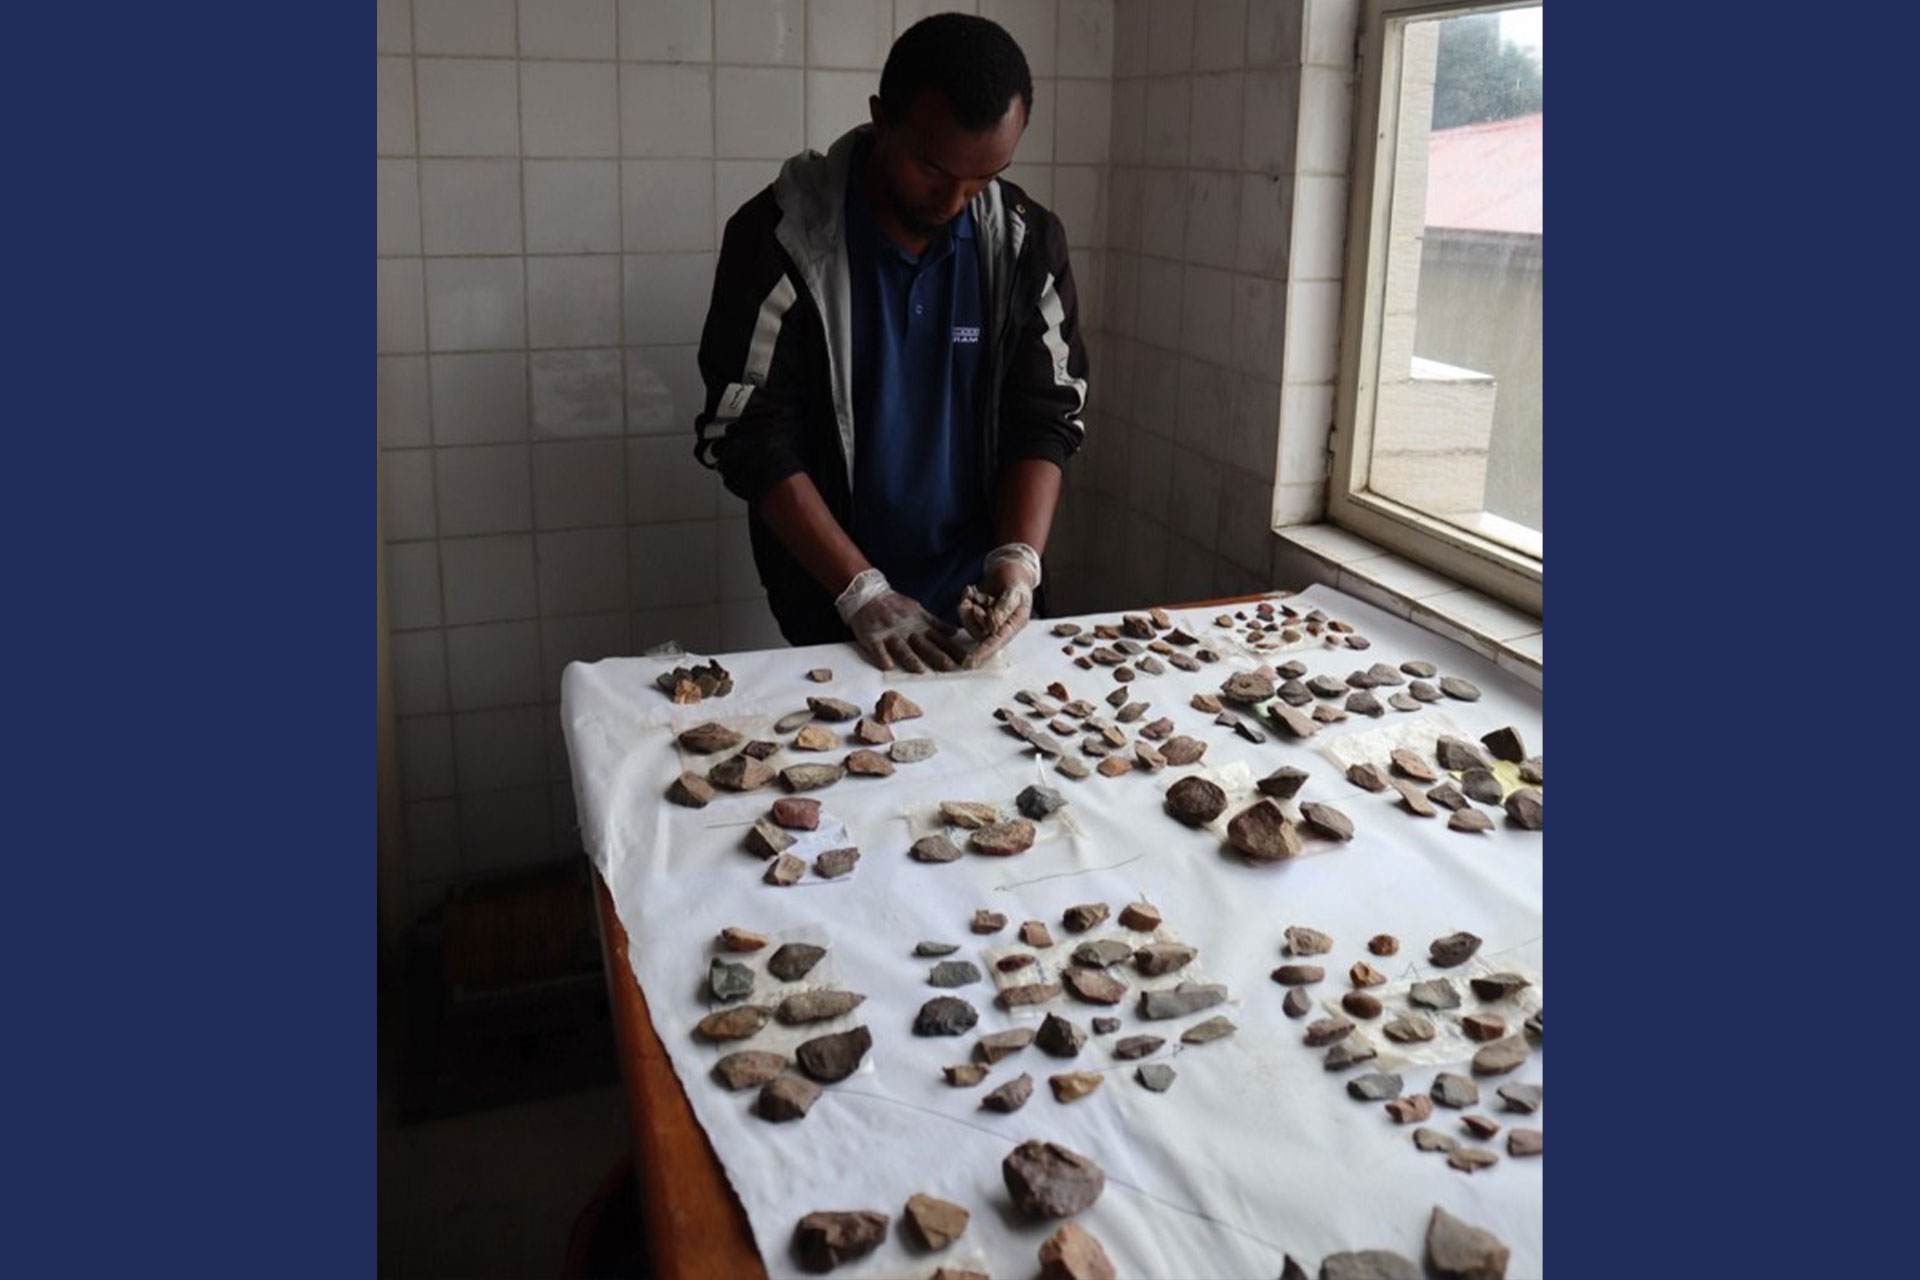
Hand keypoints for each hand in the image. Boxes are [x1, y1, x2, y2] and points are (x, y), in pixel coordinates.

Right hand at [834, 568, 967, 673]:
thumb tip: (954, 632)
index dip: (953, 650)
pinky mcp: (872, 636)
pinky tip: (887, 666)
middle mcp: (907, 629)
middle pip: (924, 645)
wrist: (868, 593)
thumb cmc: (895, 605)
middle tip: (951, 669)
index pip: (940, 639)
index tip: (967, 660)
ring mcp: (889, 633)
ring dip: (911, 659)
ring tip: (920, 671)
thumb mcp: (918, 610)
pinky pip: (877, 648)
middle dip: (938, 657)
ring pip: (902, 648)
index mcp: (919, 624)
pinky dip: (882, 656)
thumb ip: (935, 623)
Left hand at [958, 543, 1040, 668]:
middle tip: (969, 602)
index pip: (997, 642)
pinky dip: (966, 599)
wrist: (1011, 566)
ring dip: (966, 609)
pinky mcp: (979, 611)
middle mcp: (1001, 625)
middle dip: (970, 619)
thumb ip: (1003, 608)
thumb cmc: (1017, 579)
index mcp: (1014, 624)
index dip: (983, 653)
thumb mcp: (1014, 591)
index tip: (969, 663)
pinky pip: (967, 611)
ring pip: (971, 623)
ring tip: (970, 593)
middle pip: (980, 633)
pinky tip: (970, 589)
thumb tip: (993, 626)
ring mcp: (989, 619)